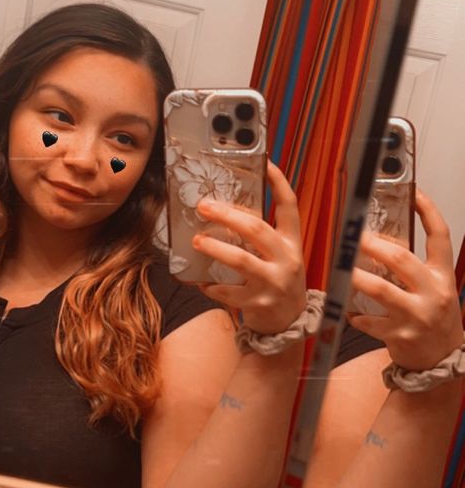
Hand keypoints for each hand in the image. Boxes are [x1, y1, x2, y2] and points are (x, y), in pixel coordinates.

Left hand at [192, 160, 306, 334]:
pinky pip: (228, 291)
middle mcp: (287, 260)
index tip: (266, 163)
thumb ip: (262, 238)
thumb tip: (226, 213)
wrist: (288, 324)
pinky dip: (211, 285)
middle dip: (226, 215)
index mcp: (292, 243)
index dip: (278, 183)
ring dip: (214, 248)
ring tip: (196, 241)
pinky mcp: (258, 303)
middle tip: (203, 207)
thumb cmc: (278, 282)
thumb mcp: (280, 256)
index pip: (289, 207)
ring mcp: (273, 282)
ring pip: (240, 259)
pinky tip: (202, 282)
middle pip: (256, 228)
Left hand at [350, 188, 462, 370]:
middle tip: (353, 236)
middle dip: (373, 244)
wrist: (441, 362)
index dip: (428, 212)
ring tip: (341, 269)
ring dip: (355, 277)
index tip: (415, 193)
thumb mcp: (435, 290)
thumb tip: (382, 243)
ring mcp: (417, 315)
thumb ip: (415, 270)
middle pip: (401, 259)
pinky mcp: (399, 334)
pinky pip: (369, 320)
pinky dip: (355, 315)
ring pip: (380, 289)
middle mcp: (434, 293)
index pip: (440, 237)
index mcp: (442, 277)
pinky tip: (348, 313)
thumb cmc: (434, 320)